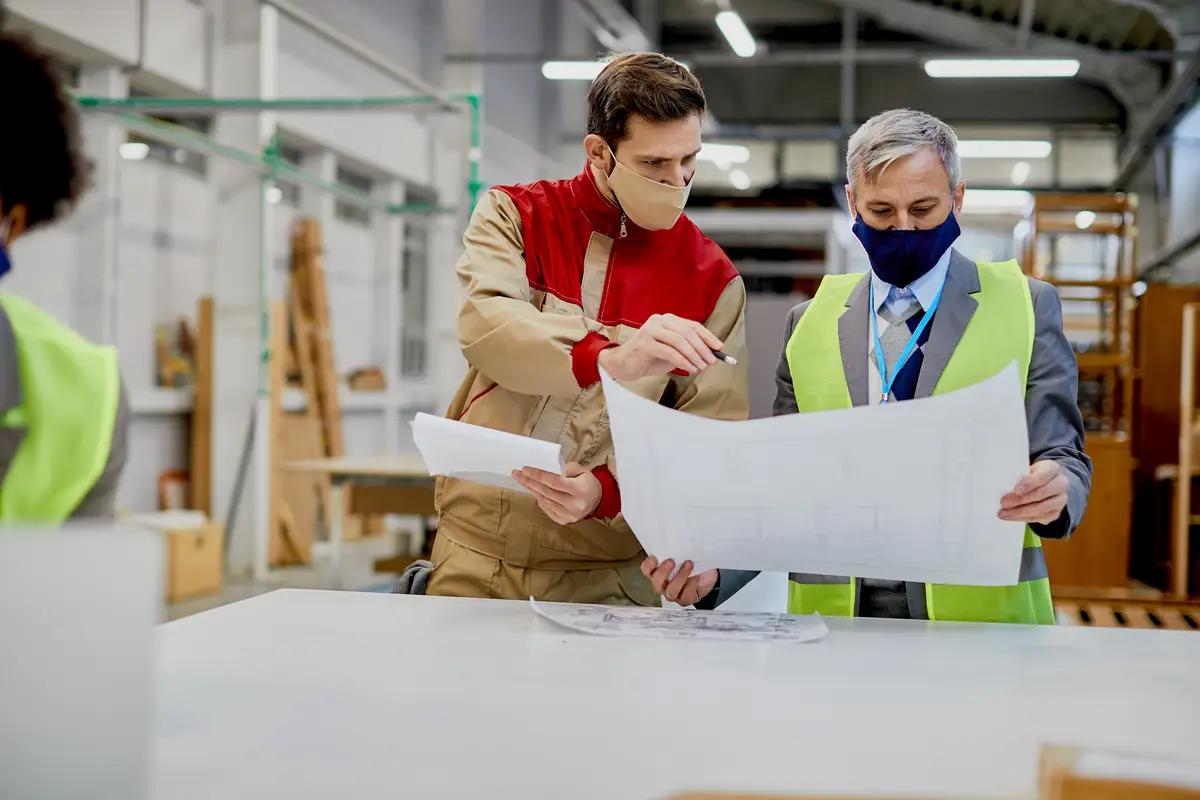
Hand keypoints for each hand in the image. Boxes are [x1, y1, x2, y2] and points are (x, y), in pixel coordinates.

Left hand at [513, 462, 601, 524]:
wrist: (598, 501)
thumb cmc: (587, 483)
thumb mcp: (582, 470)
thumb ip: (567, 468)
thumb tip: (549, 470)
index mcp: (579, 490)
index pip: (554, 481)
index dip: (538, 475)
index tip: (525, 469)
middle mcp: (574, 505)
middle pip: (546, 491)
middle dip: (530, 481)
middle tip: (517, 474)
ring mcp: (569, 515)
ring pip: (545, 500)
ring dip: (532, 490)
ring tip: (523, 481)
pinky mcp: (564, 521)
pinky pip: (547, 509)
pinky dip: (540, 499)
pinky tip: (534, 491)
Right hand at [597, 313, 723, 380]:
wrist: (622, 364)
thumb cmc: (648, 357)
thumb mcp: (671, 351)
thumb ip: (687, 349)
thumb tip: (710, 355)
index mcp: (667, 319)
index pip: (692, 325)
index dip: (708, 336)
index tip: (719, 347)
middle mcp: (659, 321)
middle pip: (687, 332)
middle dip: (703, 348)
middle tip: (712, 361)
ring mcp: (650, 331)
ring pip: (679, 341)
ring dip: (694, 355)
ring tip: (702, 367)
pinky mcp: (644, 344)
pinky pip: (669, 352)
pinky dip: (683, 361)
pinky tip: (690, 369)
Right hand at [641, 556, 717, 605]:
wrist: (707, 573)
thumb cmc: (693, 562)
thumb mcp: (685, 553)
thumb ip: (678, 550)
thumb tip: (678, 542)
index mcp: (658, 572)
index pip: (647, 570)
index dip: (648, 565)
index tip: (654, 557)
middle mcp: (663, 585)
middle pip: (656, 583)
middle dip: (663, 572)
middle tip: (671, 561)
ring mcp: (674, 595)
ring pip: (671, 591)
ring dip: (680, 577)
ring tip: (689, 564)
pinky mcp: (686, 600)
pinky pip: (686, 595)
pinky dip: (692, 584)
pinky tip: (697, 576)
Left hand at [999, 460, 1068, 524]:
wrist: (1046, 484)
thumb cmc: (1031, 474)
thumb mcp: (1026, 469)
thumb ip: (1018, 476)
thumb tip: (1004, 487)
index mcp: (1053, 468)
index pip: (1042, 476)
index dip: (1029, 483)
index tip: (1015, 489)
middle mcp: (1061, 484)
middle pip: (1041, 494)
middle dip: (1020, 500)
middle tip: (1003, 503)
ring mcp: (1061, 500)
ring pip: (1041, 509)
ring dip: (1019, 512)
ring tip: (1003, 513)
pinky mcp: (1056, 513)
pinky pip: (1039, 518)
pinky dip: (1023, 518)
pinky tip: (1011, 516)